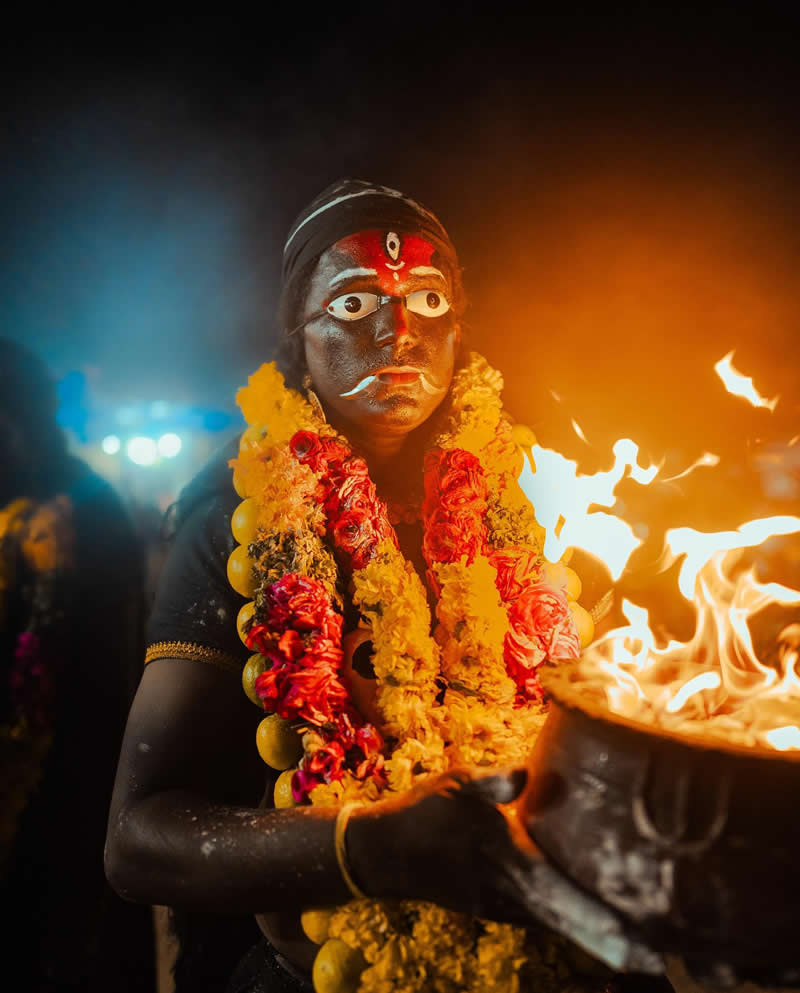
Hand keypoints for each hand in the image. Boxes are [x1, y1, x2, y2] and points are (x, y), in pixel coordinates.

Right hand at [349, 766, 663, 974]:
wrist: (384, 852)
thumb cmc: (423, 813)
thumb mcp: (456, 785)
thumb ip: (492, 784)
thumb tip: (527, 773)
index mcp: (508, 858)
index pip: (564, 896)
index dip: (603, 921)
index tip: (642, 941)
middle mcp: (509, 891)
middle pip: (569, 923)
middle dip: (611, 942)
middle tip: (656, 960)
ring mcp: (500, 905)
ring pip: (555, 925)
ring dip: (593, 937)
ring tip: (637, 950)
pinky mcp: (492, 907)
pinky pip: (537, 920)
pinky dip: (567, 927)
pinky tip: (586, 926)